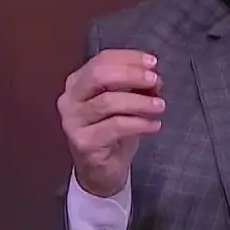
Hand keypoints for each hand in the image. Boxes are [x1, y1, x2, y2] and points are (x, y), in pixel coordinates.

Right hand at [58, 49, 164, 197]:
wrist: (100, 171)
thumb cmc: (112, 132)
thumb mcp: (124, 103)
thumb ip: (135, 86)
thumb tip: (153, 77)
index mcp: (78, 83)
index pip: (102, 60)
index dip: (129, 58)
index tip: (152, 63)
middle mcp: (70, 99)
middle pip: (100, 75)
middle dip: (132, 75)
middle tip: (156, 80)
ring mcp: (73, 122)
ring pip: (109, 101)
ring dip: (140, 102)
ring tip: (160, 106)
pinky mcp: (83, 142)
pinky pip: (116, 126)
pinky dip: (139, 123)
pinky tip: (154, 125)